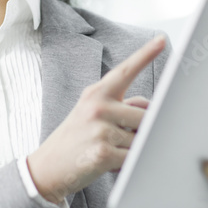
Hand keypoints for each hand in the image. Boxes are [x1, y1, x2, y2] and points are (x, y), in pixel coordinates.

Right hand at [26, 35, 166, 204]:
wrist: (46, 168)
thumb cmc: (75, 139)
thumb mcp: (91, 113)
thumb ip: (121, 105)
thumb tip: (154, 108)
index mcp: (96, 93)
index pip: (125, 71)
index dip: (145, 55)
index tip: (161, 39)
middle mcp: (98, 107)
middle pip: (145, 115)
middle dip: (141, 130)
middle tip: (118, 139)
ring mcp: (100, 130)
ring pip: (142, 139)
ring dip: (133, 149)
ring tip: (109, 151)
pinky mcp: (103, 153)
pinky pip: (134, 158)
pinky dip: (129, 164)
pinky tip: (109, 163)